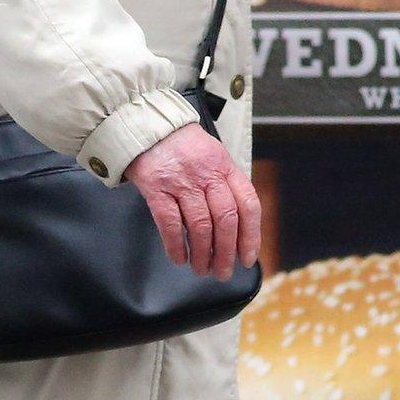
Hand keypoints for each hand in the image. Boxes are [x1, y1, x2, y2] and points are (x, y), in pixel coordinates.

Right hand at [123, 125, 260, 279]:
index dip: (251, 235)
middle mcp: (207, 174)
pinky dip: (176, 245)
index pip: (248, 204)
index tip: (247, 257)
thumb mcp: (214, 157)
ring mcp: (181, 181)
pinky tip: (179, 258)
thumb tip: (237, 228)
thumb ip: (226, 186)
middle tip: (223, 272)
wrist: (148, 127)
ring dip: (202, 253)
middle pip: (225, 219)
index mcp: (225, 168)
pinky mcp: (156, 187)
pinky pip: (169, 222)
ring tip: (201, 269)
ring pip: (199, 225)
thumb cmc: (183, 146)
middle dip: (226, 252)